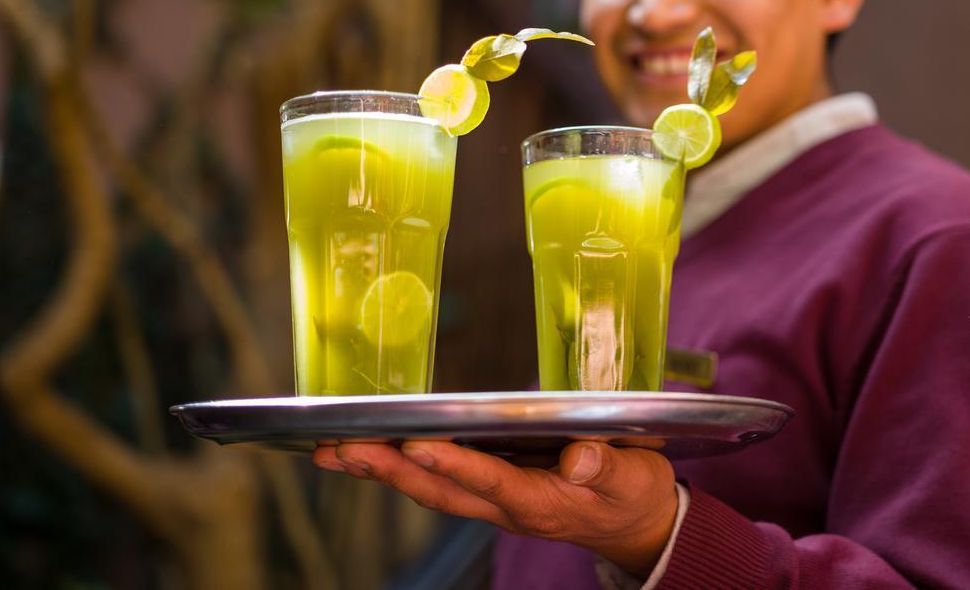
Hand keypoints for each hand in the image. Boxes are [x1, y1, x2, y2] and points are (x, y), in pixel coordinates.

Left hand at [313, 440, 677, 576]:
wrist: (634, 524)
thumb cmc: (633, 493)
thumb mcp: (634, 479)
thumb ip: (606, 467)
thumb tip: (580, 458)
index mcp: (543, 502)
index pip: (492, 482)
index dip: (454, 466)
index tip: (417, 445)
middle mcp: (509, 507)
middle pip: (440, 491)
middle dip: (389, 469)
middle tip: (340, 449)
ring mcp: (496, 503)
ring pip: (430, 489)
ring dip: (382, 470)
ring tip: (335, 452)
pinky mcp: (491, 492)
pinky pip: (437, 483)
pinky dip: (401, 468)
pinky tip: (374, 453)